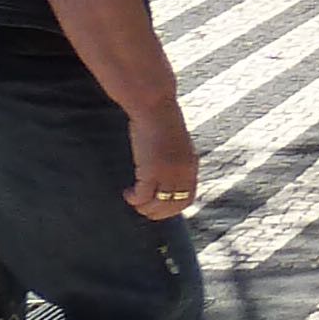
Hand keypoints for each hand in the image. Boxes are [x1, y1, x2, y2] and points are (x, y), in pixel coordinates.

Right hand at [125, 104, 198, 220]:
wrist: (155, 107)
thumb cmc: (161, 123)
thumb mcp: (176, 145)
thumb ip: (176, 162)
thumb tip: (166, 176)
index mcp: (191, 166)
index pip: (187, 199)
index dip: (172, 208)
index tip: (158, 206)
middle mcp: (183, 172)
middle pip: (173, 207)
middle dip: (156, 213)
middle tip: (142, 209)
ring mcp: (169, 173)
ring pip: (156, 205)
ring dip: (143, 208)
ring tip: (133, 200)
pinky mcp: (152, 170)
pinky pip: (142, 196)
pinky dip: (134, 199)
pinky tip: (127, 192)